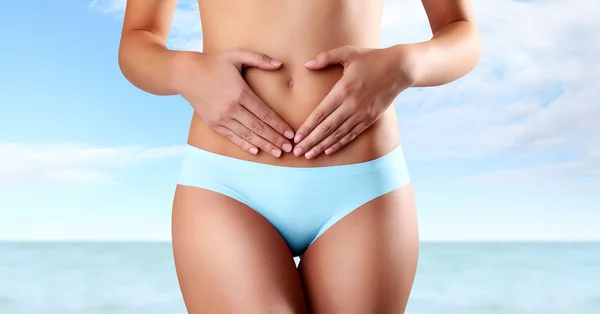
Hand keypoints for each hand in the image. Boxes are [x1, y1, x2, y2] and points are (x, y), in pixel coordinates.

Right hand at [176, 49, 294, 156]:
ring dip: (263, 145)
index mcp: (240, 92)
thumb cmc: (214, 63)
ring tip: (277, 153)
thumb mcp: (236, 55)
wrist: (185, 74)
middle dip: (275, 139)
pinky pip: (232, 137)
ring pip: (247, 135)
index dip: (279, 125)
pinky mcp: (213, 124)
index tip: (290, 133)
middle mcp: (231, 108)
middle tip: (289, 148)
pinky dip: (245, 144)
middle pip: (258, 127)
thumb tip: (280, 64)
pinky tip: (256, 151)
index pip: (264, 113)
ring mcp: (221, 117)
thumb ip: (259, 59)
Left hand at [293, 45, 412, 158]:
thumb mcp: (348, 52)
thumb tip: (306, 65)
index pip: (321, 113)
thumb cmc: (372, 58)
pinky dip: (340, 143)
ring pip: (338, 134)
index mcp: (343, 90)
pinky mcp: (370, 118)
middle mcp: (351, 105)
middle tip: (297, 151)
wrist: (400, 68)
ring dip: (322, 146)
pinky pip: (352, 134)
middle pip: (327, 128)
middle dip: (311, 141)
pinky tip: (329, 150)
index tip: (297, 137)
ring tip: (309, 155)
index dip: (308, 127)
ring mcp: (362, 114)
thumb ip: (325, 58)